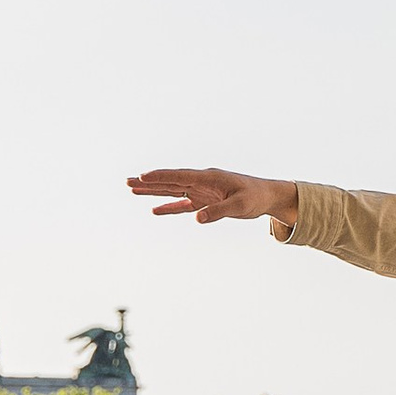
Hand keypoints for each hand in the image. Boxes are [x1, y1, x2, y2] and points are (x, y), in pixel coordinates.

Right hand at [127, 166, 300, 231]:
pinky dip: (169, 207)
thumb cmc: (255, 198)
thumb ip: (218, 211)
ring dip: (153, 191)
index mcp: (208, 177)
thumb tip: (197, 218)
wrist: (267, 197)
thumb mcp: (240, 206)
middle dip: (149, 182)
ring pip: (172, 190)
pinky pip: (182, 204)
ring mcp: (201, 191)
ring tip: (133, 189)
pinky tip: (154, 210)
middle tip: (128, 181)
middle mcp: (201, 182)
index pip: (179, 176)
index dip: (160, 176)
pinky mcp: (205, 201)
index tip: (142, 176)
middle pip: (170, 181)